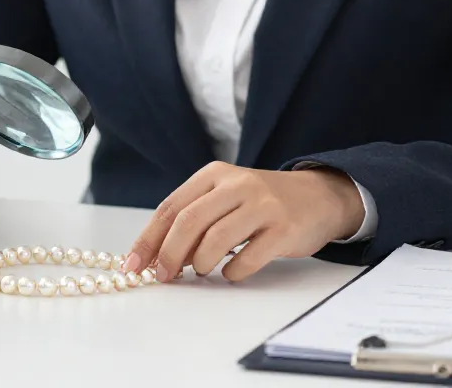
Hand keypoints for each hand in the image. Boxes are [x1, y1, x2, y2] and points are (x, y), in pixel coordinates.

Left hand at [123, 162, 365, 282]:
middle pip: (189, 221)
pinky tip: (232, 272)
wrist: (318, 197)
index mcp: (215, 175)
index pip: (171, 207)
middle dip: (168, 254)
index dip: (148, 239)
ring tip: (201, 270)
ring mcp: (263, 205)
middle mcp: (237, 185)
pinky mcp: (284, 229)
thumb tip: (157, 258)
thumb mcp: (225, 198)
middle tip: (163, 276)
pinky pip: (248, 258)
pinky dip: (232, 272)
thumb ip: (194, 220)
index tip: (133, 265)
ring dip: (200, 263)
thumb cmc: (261, 203)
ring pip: (216, 239)